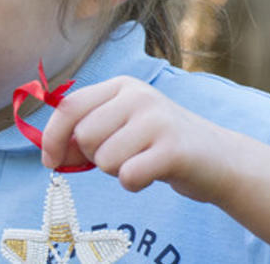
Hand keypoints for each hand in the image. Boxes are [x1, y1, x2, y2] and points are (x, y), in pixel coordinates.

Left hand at [36, 76, 246, 202]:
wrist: (218, 159)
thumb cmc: (158, 145)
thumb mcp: (122, 127)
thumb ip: (86, 134)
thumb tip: (52, 155)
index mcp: (122, 86)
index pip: (69, 106)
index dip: (52, 136)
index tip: (52, 161)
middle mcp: (139, 96)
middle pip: (85, 136)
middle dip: (94, 157)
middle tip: (123, 157)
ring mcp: (158, 120)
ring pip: (105, 159)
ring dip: (117, 171)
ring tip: (141, 162)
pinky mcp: (173, 149)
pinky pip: (128, 176)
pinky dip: (134, 183)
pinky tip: (152, 174)